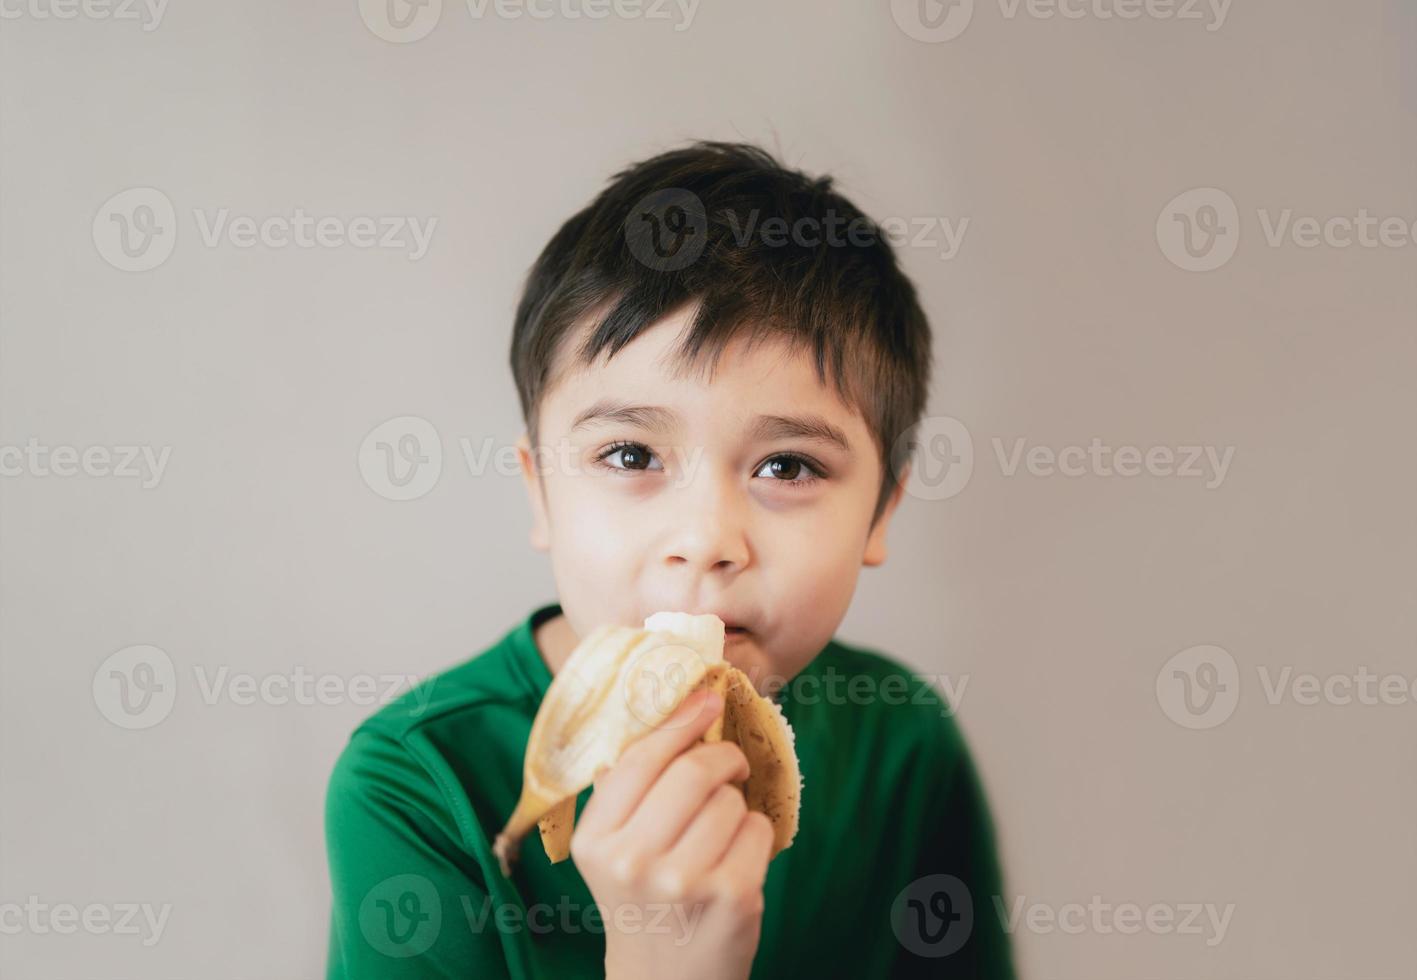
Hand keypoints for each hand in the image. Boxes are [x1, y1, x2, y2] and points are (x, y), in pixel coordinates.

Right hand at [571, 687, 774, 979]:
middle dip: (721, 757)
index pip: (642, 757)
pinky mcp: (732, 897)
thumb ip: (628, 786)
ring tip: (719, 832)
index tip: (707, 699)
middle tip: (730, 763)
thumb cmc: (643, 899)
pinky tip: (736, 858)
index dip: (681, 720)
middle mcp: (632, 860)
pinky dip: (755, 834)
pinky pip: (758, 829)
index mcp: (596, 839)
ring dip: (735, 804)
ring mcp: (683, 881)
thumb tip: (675, 706)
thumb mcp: (612, 848)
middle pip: (693, 771)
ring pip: (730, 800)